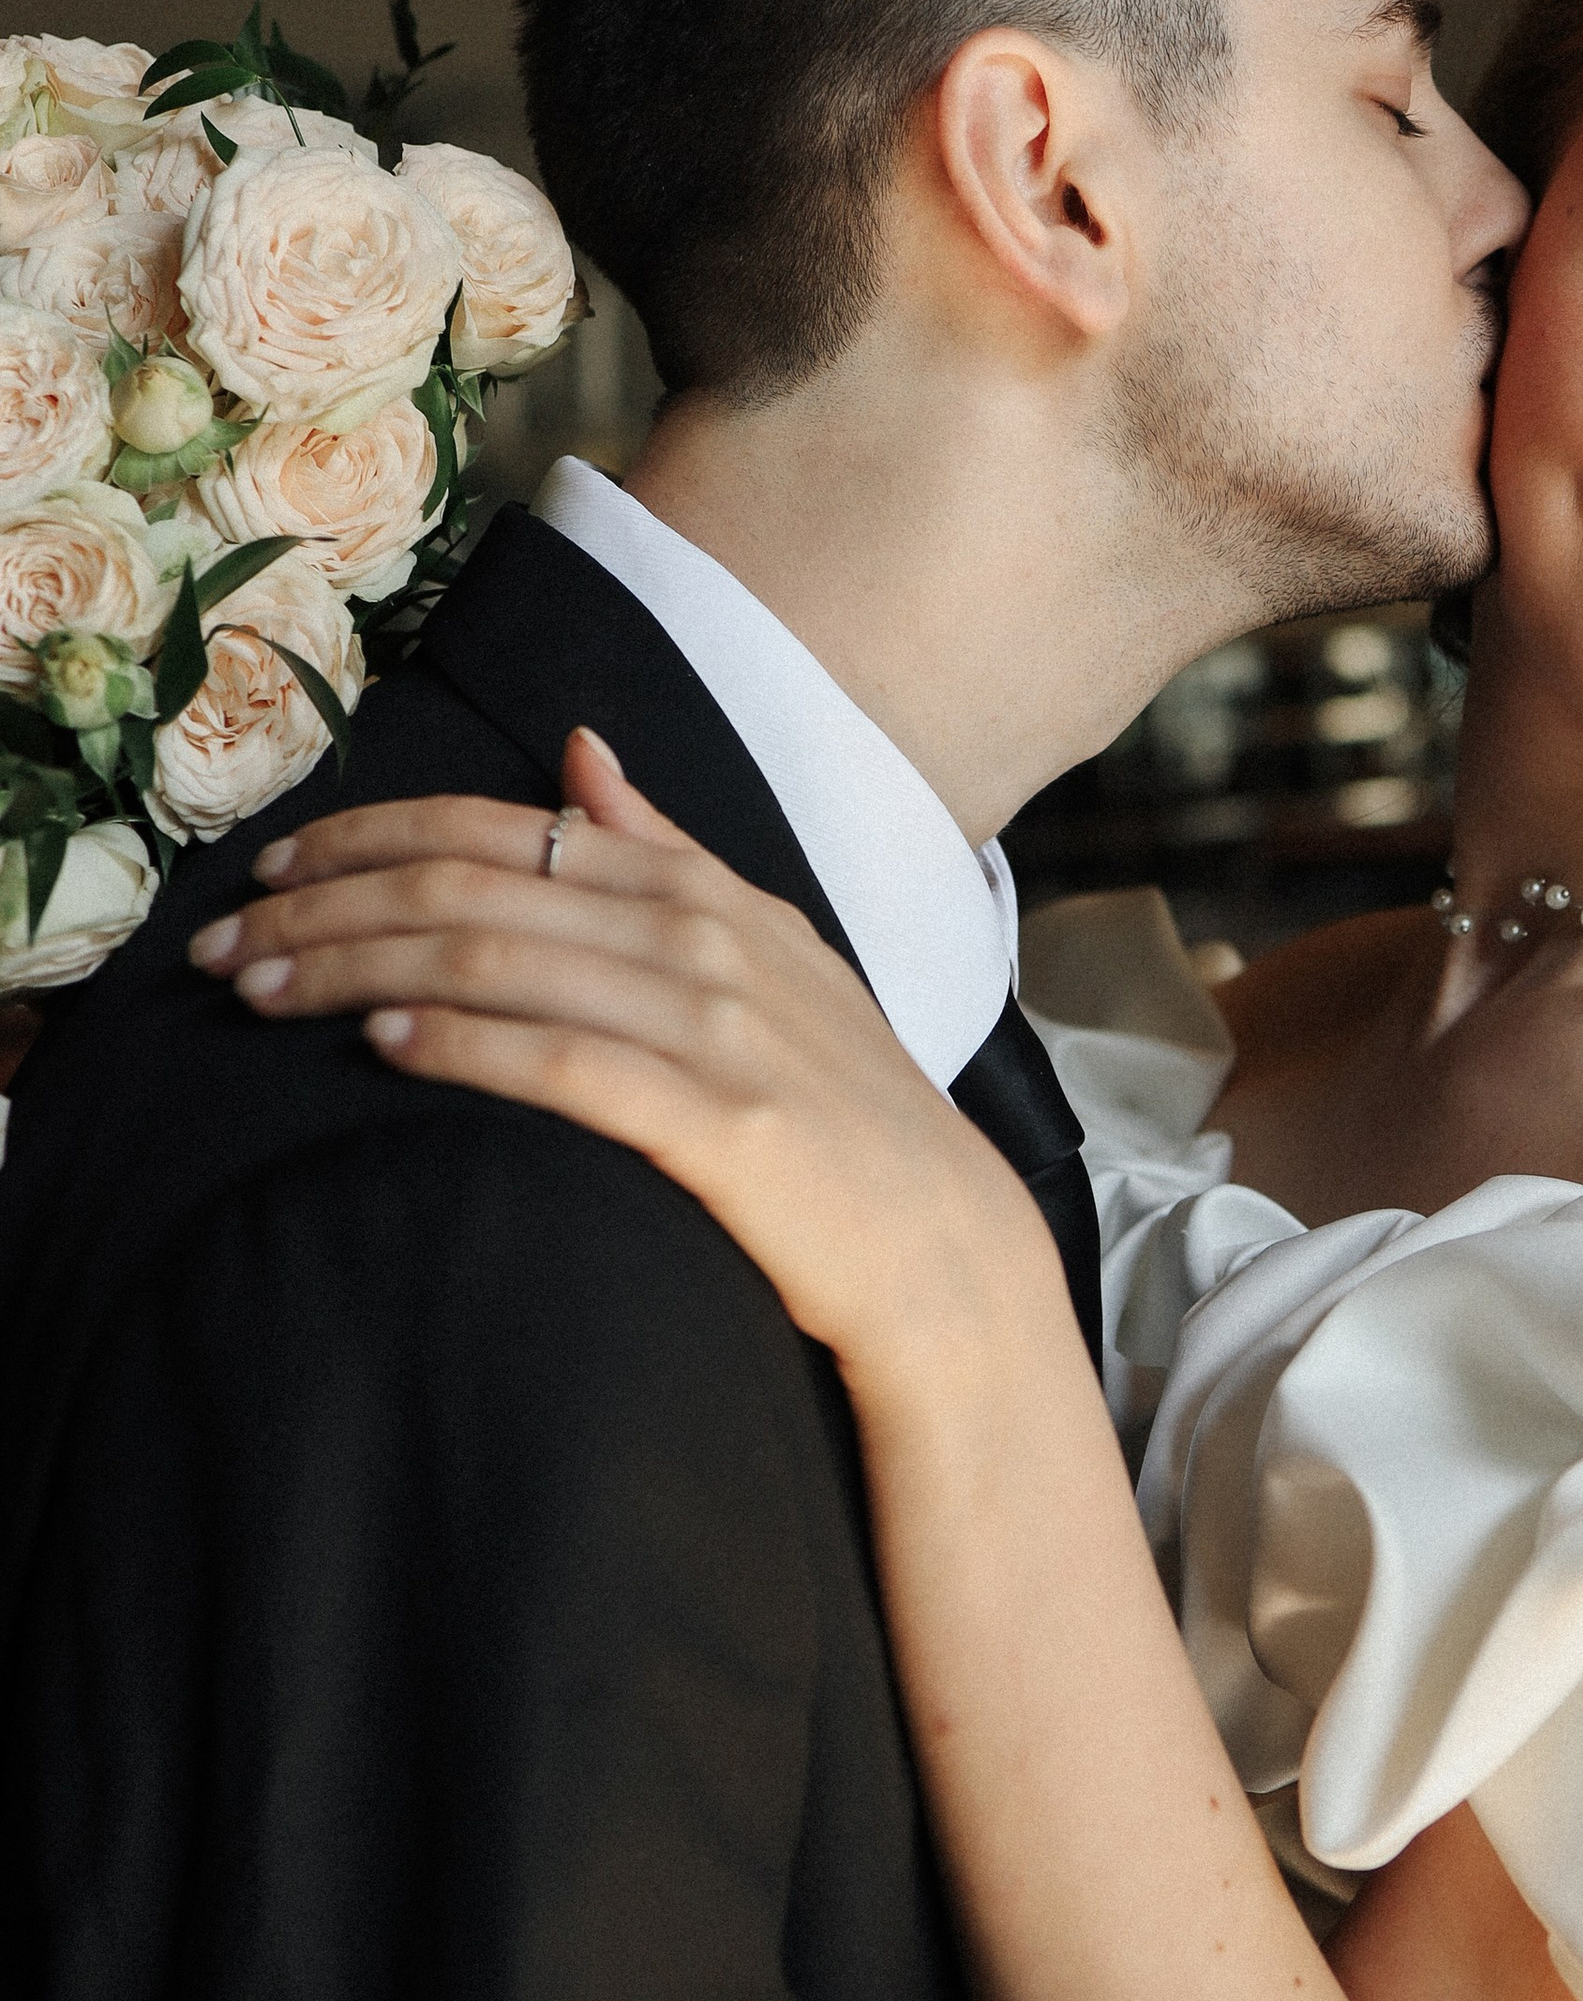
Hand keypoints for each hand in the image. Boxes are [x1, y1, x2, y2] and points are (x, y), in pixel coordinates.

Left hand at [187, 728, 1074, 1418]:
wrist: (940, 1248)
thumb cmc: (838, 1107)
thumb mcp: (766, 950)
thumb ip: (663, 849)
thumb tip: (578, 751)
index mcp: (703, 891)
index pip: (503, 827)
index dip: (370, 835)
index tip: (273, 866)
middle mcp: (704, 940)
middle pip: (474, 889)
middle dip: (329, 905)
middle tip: (223, 943)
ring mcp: (717, 1030)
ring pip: (496, 964)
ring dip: (358, 971)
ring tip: (264, 992)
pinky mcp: (721, 1126)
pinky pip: (565, 1066)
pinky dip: (465, 1047)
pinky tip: (383, 1049)